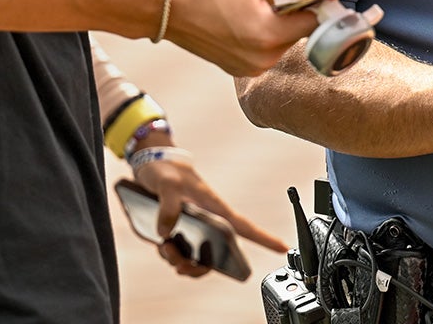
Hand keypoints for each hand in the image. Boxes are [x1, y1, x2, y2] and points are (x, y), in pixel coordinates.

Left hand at [132, 151, 286, 276]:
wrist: (149, 165)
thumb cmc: (167, 170)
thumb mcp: (167, 183)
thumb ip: (168, 206)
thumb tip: (166, 234)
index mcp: (214, 208)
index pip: (244, 226)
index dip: (265, 238)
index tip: (284, 247)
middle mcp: (207, 223)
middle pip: (215, 257)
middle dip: (198, 268)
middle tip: (182, 265)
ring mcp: (191, 230)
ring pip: (194, 259)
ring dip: (179, 262)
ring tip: (166, 248)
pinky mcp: (175, 234)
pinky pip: (177, 255)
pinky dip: (169, 256)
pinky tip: (160, 243)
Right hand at [160, 0, 329, 75]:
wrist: (162, 5)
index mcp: (269, 37)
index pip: (314, 22)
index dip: (318, 1)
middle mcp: (261, 60)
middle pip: (297, 32)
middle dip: (294, 8)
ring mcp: (247, 67)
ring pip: (280, 40)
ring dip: (277, 18)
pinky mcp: (235, 67)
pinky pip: (262, 47)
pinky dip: (261, 29)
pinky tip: (245, 9)